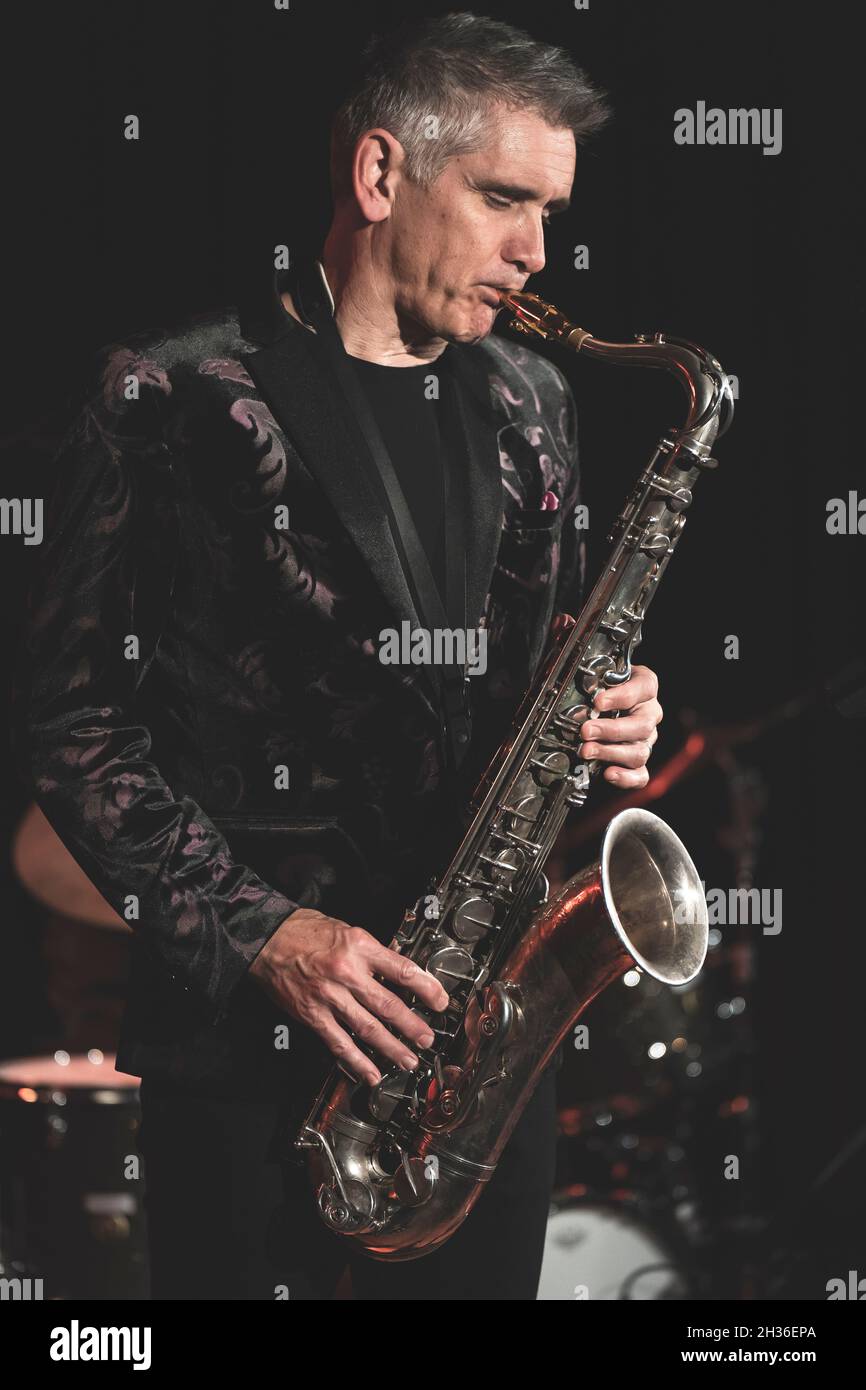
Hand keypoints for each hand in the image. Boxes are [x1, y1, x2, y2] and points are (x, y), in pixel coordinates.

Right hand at [248, 908, 449, 1086]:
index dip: (426, 988)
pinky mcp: (313, 1015)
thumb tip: (399, 973)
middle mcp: (346, 972)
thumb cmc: (306, 931)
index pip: (402, 970)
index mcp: (359, 946)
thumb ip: (373, 953)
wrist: (267, 939)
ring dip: (392, 1048)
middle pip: (389, 1005)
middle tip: (428, 1039)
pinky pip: (339, 1043)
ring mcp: (329, 997)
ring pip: (368, 1029)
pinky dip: (357, 1062)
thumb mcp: (348, 930)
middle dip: (413, 1026)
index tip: (440, 1000)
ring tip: (409, 1060)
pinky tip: (371, 1073)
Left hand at [579, 663, 661, 788]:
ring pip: (639, 752)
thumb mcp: (598, 678)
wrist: (599, 706)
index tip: (598, 701)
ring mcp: (646, 740)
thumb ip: (594, 682)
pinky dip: (625, 777)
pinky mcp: (638, 763)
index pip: (644, 687)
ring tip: (587, 751)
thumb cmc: (601, 688)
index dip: (621, 696)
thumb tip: (581, 695)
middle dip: (611, 730)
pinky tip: (608, 773)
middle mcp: (649, 713)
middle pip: (642, 726)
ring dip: (610, 753)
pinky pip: (640, 775)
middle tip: (586, 731)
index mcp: (645, 687)